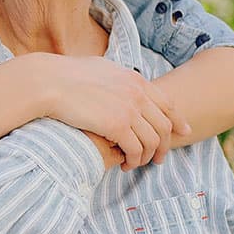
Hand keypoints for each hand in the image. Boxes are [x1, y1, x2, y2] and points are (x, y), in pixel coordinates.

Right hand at [37, 55, 189, 169]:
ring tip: (135, 164)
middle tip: (158, 159)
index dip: (177, 120)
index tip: (183, 132)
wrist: (50, 82)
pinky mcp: (117, 125)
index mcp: (135, 80)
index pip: (167, 103)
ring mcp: (129, 109)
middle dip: (165, 146)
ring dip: (147, 157)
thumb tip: (119, 81)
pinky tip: (124, 164)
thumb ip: (117, 78)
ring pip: (152, 141)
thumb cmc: (67, 76)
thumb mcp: (101, 69)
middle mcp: (137, 94)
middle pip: (164, 126)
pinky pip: (136, 149)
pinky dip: (134, 160)